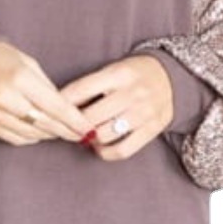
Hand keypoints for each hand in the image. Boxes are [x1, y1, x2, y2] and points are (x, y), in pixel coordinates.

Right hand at [0, 41, 94, 145]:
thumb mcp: (28, 63)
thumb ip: (47, 87)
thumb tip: (67, 111)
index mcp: (19, 78)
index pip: (55, 106)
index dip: (74, 121)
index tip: (87, 128)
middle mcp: (5, 98)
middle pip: (46, 124)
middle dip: (67, 131)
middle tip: (81, 135)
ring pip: (32, 134)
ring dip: (50, 135)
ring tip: (63, 132)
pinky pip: (15, 138)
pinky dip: (31, 137)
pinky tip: (41, 133)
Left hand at [57, 54, 173, 159]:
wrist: (171, 77)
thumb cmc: (132, 75)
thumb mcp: (112, 70)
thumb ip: (89, 86)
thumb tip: (59, 106)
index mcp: (119, 73)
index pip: (80, 90)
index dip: (62, 104)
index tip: (51, 110)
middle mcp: (132, 92)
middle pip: (91, 117)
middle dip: (74, 124)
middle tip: (66, 126)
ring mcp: (144, 112)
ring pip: (104, 135)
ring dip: (88, 139)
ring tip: (83, 135)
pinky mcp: (152, 129)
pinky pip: (123, 150)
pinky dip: (105, 153)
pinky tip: (99, 147)